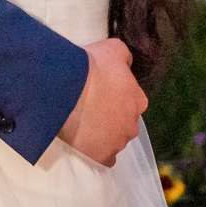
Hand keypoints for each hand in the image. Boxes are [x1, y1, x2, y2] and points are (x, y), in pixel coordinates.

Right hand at [56, 37, 145, 166]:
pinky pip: (102, 158)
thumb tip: (126, 62)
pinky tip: (83, 142)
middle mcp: (133, 124)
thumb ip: (124, 56)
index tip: (99, 91)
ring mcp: (118, 143)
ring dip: (101, 134)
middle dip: (109, 117)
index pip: (131, 99)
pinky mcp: (102, 157)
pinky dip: (95, 152)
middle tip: (88, 107)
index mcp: (138, 100)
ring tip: (80, 122)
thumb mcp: (112, 49)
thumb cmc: (91, 68)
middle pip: (123, 122)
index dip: (114, 95)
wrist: (67, 90)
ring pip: (113, 140)